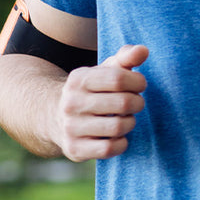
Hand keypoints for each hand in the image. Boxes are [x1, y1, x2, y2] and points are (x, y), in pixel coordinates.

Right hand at [53, 44, 147, 161]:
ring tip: (126, 118)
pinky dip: (122, 143)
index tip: (140, 85)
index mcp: (79, 79)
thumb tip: (143, 50)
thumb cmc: (94, 90)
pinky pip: (109, 149)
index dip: (138, 82)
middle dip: (138, 103)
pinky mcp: (74, 149)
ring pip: (118, 127)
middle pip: (123, 103)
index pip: (119, 78)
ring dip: (130, 122)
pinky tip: (119, 136)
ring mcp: (70, 127)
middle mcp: (71, 103)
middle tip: (136, 103)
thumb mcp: (106, 70)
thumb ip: (126, 57)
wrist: (56, 117)